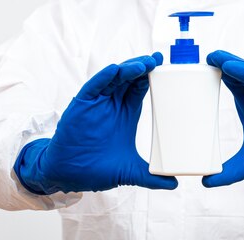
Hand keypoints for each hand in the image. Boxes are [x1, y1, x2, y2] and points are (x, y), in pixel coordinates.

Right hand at [13, 53, 177, 194]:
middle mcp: (111, 104)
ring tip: (144, 63)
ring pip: (114, 78)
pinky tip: (115, 70)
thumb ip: (151, 176)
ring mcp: (96, 103)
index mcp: (125, 114)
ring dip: (128, 68)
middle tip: (158, 59)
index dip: (153, 77)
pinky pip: (93, 87)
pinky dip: (104, 77)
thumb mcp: (129, 172)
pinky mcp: (81, 105)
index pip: (140, 88)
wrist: (69, 175)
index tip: (168, 68)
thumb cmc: (95, 169)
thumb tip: (174, 184)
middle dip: (143, 67)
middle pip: (129, 78)